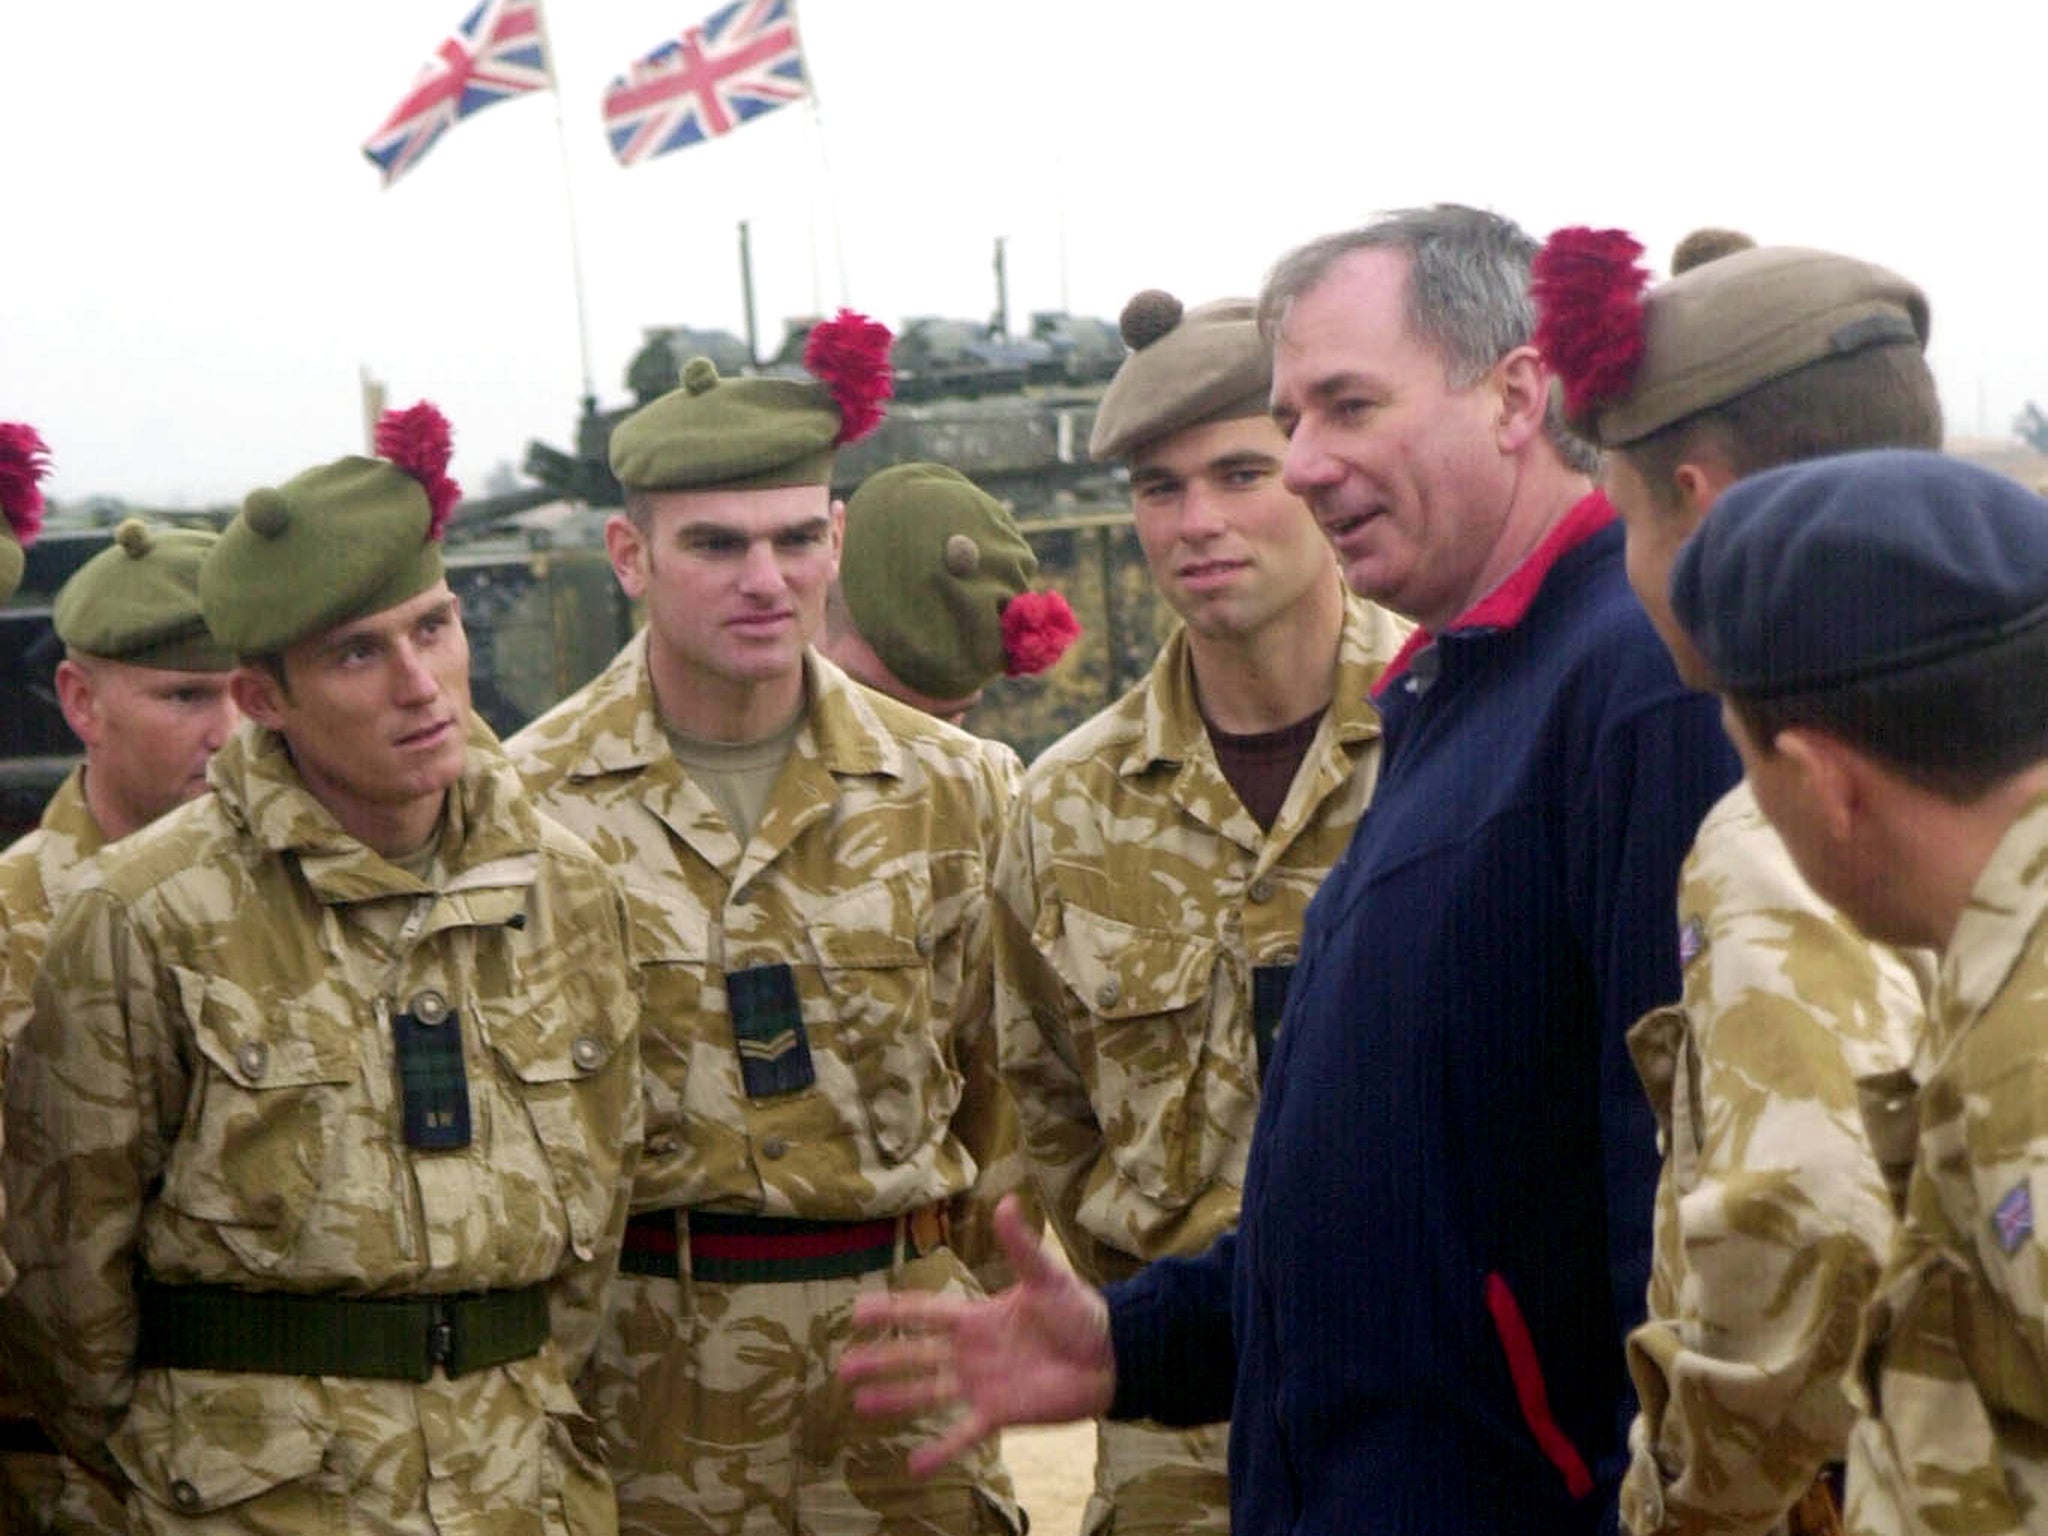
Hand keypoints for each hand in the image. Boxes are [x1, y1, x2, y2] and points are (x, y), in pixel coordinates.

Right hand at [839, 1194, 1115, 1475]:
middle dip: (880, 1360)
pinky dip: (940, 1450)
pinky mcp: (999, 1414)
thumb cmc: (1081, 1313)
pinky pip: (963, 1434)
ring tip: (859, 1405)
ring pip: (928, 1392)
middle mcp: (972, 1352)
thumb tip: (1006, 1201)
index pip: (925, 1312)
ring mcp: (982, 1385)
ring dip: (895, 1399)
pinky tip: (913, 1467)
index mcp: (978, 1316)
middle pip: (916, 1355)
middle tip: (843, 1367)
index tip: (856, 1311)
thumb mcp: (1047, 1277)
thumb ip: (1021, 1246)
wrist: (1113, 1357)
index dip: (892, 1311)